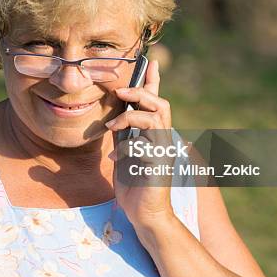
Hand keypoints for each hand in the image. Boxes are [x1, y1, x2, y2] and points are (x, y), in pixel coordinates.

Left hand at [105, 59, 175, 227]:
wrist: (145, 214)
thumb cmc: (134, 185)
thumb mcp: (124, 155)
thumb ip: (122, 136)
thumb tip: (112, 118)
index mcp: (155, 135)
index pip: (156, 102)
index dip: (153, 82)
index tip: (150, 62)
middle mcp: (163, 139)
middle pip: (160, 103)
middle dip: (140, 92)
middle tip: (120, 90)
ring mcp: (164, 150)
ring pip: (155, 116)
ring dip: (130, 115)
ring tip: (112, 124)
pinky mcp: (160, 163)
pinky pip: (144, 142)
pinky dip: (126, 145)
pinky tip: (114, 156)